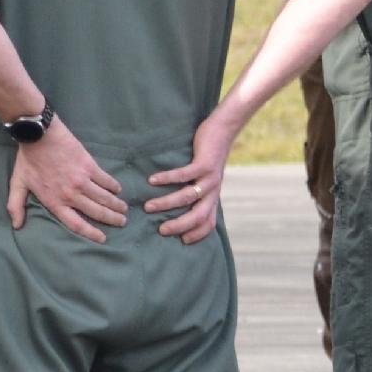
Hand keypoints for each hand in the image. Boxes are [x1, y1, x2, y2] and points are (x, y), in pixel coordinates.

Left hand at [7, 123, 128, 241]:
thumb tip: (16, 226)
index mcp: (55, 201)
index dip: (91, 233)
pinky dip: (113, 186)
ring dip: (116, 205)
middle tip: (122, 222)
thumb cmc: (28, 160)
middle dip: (111, 219)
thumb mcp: (18, 184)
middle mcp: (71, 194)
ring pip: (104, 198)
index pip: (76, 224)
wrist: (39, 135)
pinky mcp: (89, 166)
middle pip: (96, 212)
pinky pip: (105, 180)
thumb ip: (16, 206)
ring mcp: (82, 180)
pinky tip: (118, 190)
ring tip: (124, 210)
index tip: (103, 238)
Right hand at [146, 112, 243, 244]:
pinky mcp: (204, 164)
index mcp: (213, 197)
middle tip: (162, 230)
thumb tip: (178, 205)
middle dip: (180, 225)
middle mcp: (213, 191)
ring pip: (187, 197)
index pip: (209, 223)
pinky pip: (183, 175)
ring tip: (148, 206)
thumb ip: (196, 191)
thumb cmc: (209, 156)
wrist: (223, 131)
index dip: (198, 234)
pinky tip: (152, 180)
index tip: (182, 240)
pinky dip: (166, 178)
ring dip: (166, 203)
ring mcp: (209, 178)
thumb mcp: (206, 178)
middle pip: (198, 216)